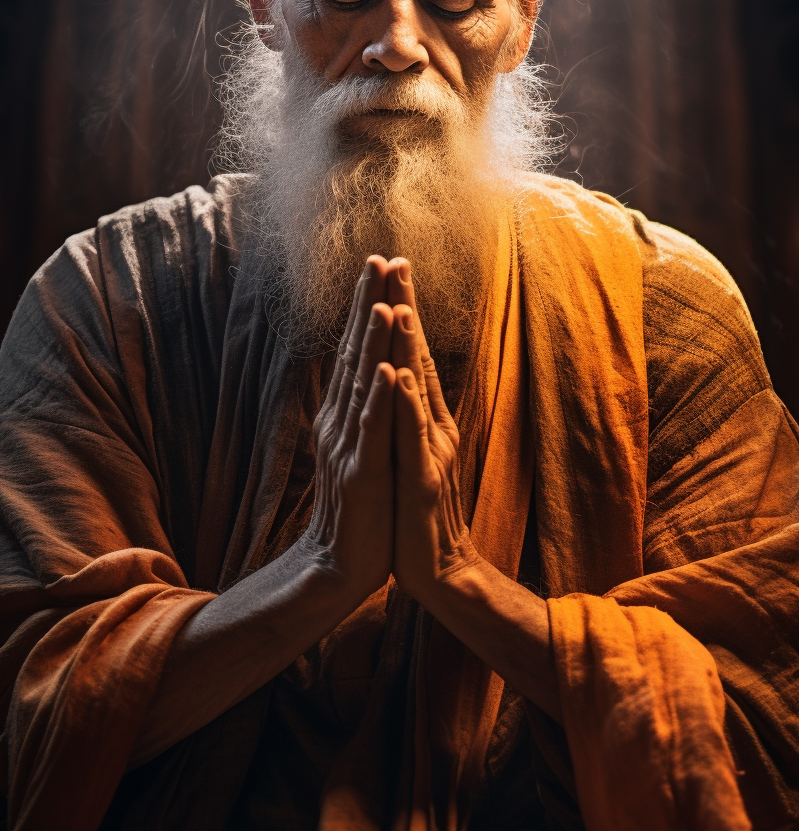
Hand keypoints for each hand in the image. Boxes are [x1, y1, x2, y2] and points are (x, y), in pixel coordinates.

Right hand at [301, 257, 395, 602]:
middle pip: (355, 353)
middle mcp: (341, 422)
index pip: (357, 349)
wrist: (341, 567)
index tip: (380, 262)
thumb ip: (361, 410)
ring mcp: (350, 446)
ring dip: (371, 341)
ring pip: (362, 384)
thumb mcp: (361, 449)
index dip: (367, 305)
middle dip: (367, 304)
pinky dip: (379, 398)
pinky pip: (373, 430)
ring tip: (381, 300)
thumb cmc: (360, 509)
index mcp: (344, 415)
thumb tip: (367, 371)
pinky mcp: (363, 474)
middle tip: (378, 258)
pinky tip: (386, 369)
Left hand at [385, 261, 559, 720]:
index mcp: (425, 420)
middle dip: (405, 307)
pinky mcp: (422, 480)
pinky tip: (398, 378)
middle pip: (417, 358)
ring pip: (417, 390)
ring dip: (408, 347)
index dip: (401, 309)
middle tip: (394, 260)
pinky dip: (405, 405)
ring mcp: (429, 452)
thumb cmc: (421, 513)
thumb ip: (411, 416)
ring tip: (397, 304)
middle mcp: (432, 427)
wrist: (441, 570)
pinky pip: (411, 436)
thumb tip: (403, 375)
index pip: (411, 354)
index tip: (389, 266)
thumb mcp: (414, 455)